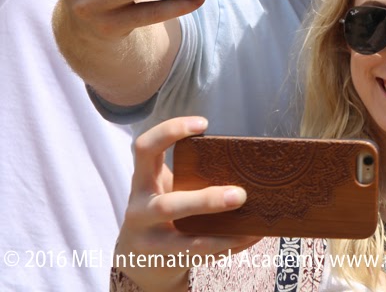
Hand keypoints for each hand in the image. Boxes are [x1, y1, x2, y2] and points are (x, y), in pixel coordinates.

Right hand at [114, 116, 257, 291]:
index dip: (169, 132)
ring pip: (183, 241)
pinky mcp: (165, 261)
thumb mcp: (164, 187)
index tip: (203, 124)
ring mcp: (149, 240)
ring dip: (221, 234)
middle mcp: (140, 210)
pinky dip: (228, 246)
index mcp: (142, 181)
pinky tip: (250, 237)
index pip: (144, 149)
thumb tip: (247, 157)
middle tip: (240, 194)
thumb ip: (189, 173)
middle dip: (205, 202)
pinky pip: (199, 255)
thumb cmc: (161, 211)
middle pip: (168, 206)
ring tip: (251, 226)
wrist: (135, 257)